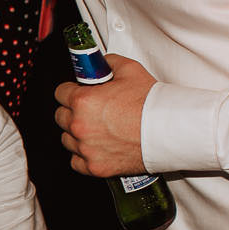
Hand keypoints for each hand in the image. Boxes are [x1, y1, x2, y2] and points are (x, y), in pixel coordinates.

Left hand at [52, 53, 156, 178]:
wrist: (168, 131)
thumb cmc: (151, 103)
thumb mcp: (130, 69)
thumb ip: (108, 63)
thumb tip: (99, 64)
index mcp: (83, 101)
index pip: (60, 93)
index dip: (71, 91)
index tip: (78, 92)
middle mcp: (80, 126)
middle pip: (61, 117)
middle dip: (72, 111)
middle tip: (89, 110)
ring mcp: (86, 148)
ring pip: (67, 139)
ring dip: (76, 134)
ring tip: (95, 129)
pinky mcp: (95, 166)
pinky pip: (76, 162)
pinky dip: (84, 155)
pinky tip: (95, 147)